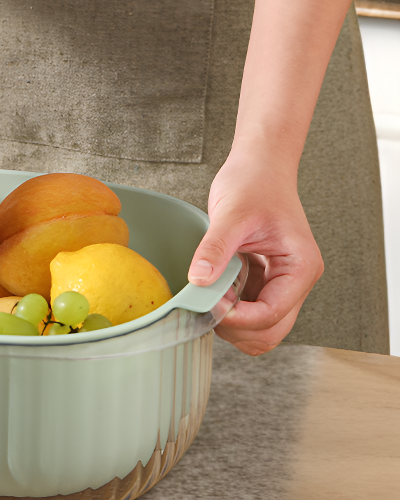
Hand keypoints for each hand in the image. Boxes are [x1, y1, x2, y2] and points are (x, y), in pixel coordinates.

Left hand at [188, 154, 323, 355]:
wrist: (259, 167)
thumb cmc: (255, 183)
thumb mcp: (231, 214)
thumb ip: (215, 249)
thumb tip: (198, 280)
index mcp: (300, 267)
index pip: (272, 315)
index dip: (238, 319)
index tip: (209, 304)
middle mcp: (295, 281)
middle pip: (270, 332)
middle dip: (236, 328)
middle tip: (206, 304)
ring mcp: (280, 283)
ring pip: (259, 328)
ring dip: (232, 323)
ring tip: (210, 293)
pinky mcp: (263, 281)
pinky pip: (248, 311)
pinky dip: (229, 310)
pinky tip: (214, 288)